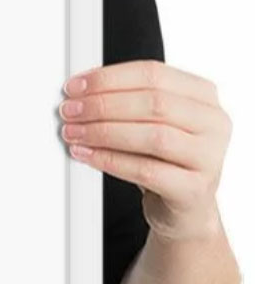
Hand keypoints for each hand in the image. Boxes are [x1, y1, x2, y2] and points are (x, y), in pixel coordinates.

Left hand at [58, 59, 232, 240]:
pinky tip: (88, 156)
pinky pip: (147, 171)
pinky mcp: (194, 190)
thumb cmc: (166, 160)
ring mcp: (209, 157)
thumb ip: (128, 101)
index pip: (153, 74)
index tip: (76, 86)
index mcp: (204, 96)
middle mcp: (213, 123)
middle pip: (153, 103)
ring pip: (152, 136)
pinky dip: (111, 161)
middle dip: (103, 105)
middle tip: (70, 110)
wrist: (186, 209)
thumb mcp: (154, 123)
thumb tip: (80, 92)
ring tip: (74, 133)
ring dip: (104, 132)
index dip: (109, 78)